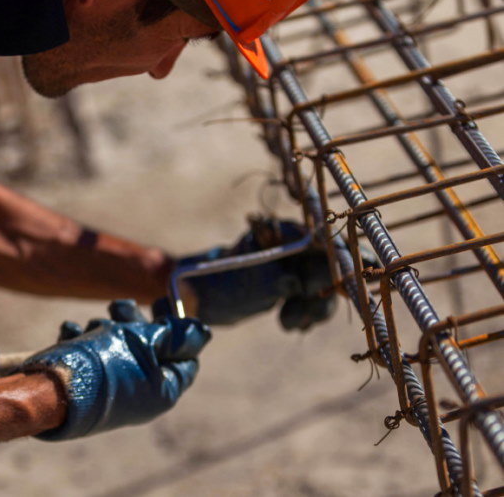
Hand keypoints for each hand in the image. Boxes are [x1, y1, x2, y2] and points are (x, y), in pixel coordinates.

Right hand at [21, 300, 210, 440]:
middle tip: (119, 308)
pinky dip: (83, 339)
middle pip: (149, 348)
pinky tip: (70, 332)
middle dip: (133, 322)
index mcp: (163, 390)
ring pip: (117, 348)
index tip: (161, 303)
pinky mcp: (85, 384)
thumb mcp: (145, 340)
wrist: (48, 389)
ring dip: (105, 327)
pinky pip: (92, 356)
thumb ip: (175, 334)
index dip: (178, 328)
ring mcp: (111, 391)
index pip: (186, 357)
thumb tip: (204, 333)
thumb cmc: (102, 362)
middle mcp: (140, 394)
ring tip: (92, 325)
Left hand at [179, 218, 372, 330]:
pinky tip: (291, 324)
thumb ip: (271, 278)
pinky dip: (307, 313)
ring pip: (325, 284)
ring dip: (315, 307)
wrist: (198, 294)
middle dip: (326, 289)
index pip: (322, 238)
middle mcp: (293, 244)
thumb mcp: (242, 279)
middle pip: (331, 262)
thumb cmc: (216, 279)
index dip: (344, 255)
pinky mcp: (293, 283)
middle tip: (306, 313)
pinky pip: (313, 298)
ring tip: (289, 323)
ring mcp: (295, 263)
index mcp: (281, 231)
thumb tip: (295, 281)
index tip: (359, 273)